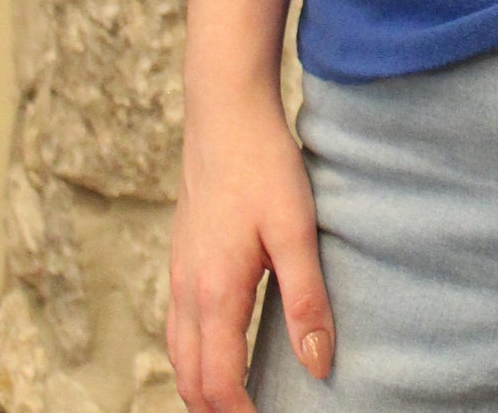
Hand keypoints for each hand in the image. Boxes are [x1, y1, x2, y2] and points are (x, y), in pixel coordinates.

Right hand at [166, 89, 333, 412]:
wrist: (225, 114)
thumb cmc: (263, 166)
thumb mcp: (296, 231)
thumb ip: (306, 300)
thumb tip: (319, 364)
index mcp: (215, 295)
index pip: (218, 383)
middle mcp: (187, 292)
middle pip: (189, 379)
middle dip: (215, 409)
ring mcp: (179, 273)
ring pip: (178, 354)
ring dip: (202, 385)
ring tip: (237, 398)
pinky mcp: (183, 256)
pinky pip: (179, 325)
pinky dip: (194, 354)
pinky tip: (220, 345)